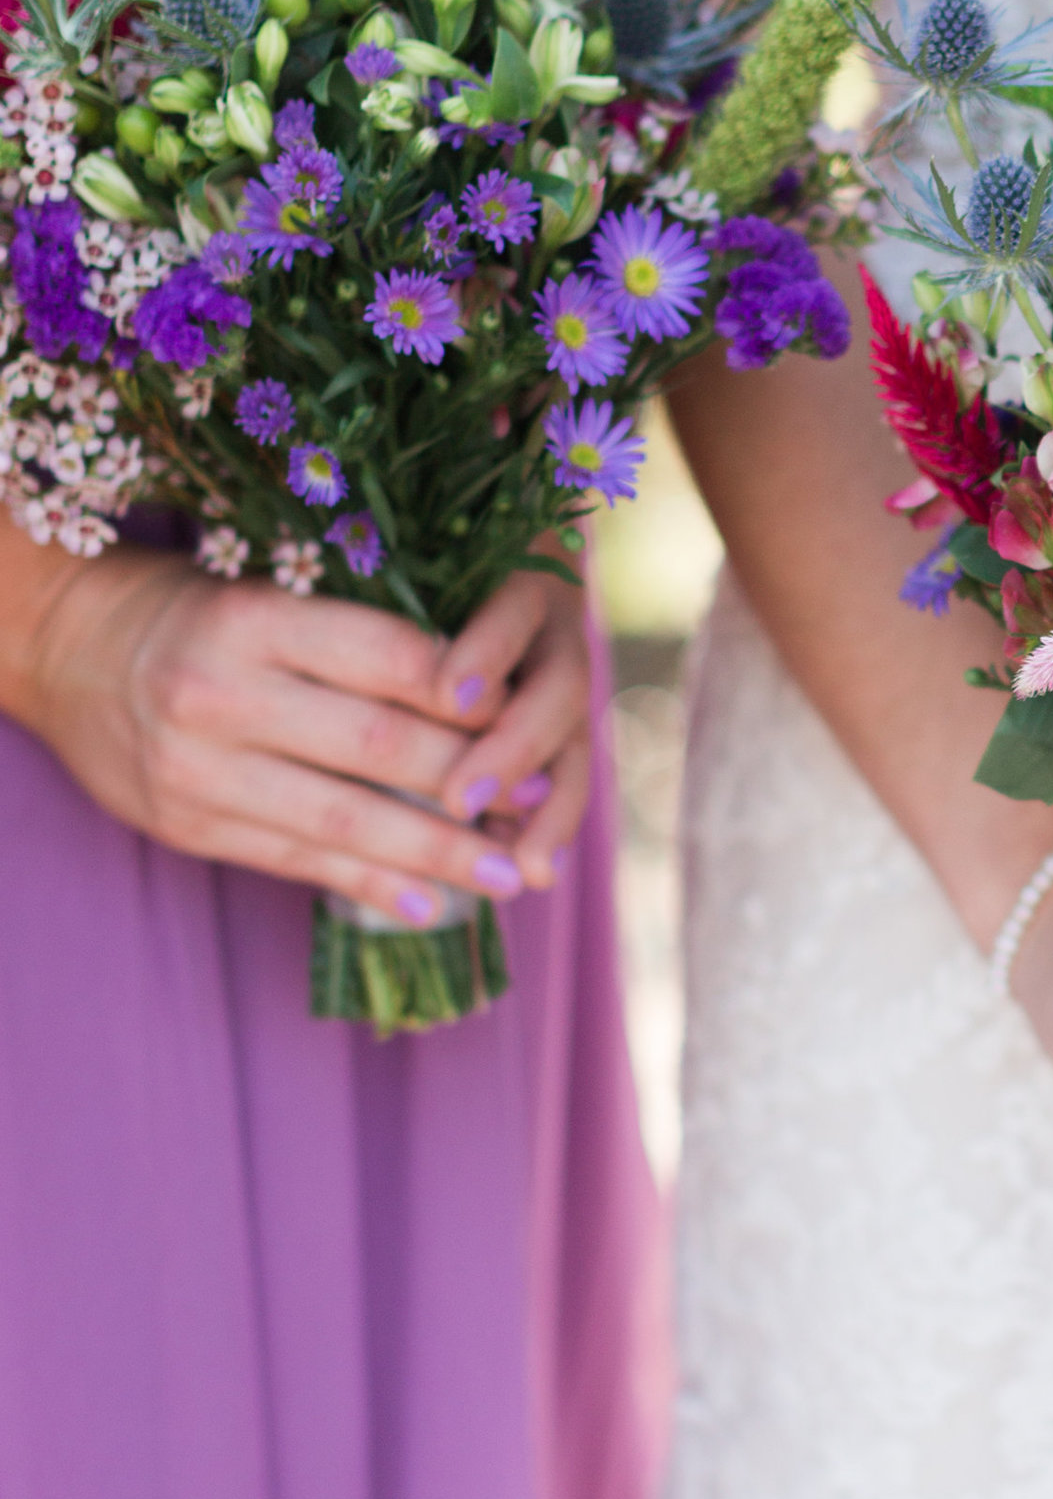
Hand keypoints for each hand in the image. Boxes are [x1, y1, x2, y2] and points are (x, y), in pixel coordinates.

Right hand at [5, 551, 576, 922]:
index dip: (467, 695)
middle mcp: (223, 693)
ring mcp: (200, 770)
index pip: (388, 657)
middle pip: (376, 745)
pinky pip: (298, 862)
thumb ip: (355, 639)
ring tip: (509, 877)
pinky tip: (431, 904)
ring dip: (438, 854)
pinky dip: (371, 884)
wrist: (67, 652)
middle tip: (538, 803)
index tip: (527, 717)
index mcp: (256, 618)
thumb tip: (484, 697)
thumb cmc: (195, 612)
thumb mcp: (267, 593)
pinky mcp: (190, 827)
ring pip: (344, 819)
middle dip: (470, 783)